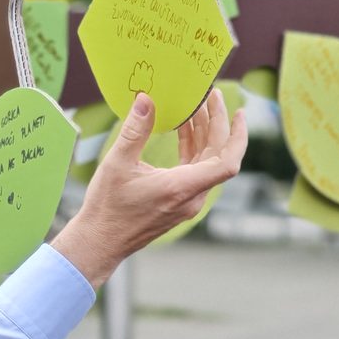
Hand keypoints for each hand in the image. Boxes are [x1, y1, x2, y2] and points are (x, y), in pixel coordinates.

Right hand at [51, 88, 246, 287]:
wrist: (100, 242)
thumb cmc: (108, 208)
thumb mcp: (117, 164)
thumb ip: (135, 130)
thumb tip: (145, 99)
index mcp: (181, 188)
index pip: (227, 163)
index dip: (238, 137)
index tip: (238, 113)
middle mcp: (190, 197)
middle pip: (217, 156)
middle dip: (216, 125)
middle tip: (211, 97)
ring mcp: (186, 201)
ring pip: (206, 163)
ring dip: (203, 135)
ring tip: (196, 109)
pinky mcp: (178, 202)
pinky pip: (194, 171)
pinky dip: (192, 149)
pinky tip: (184, 132)